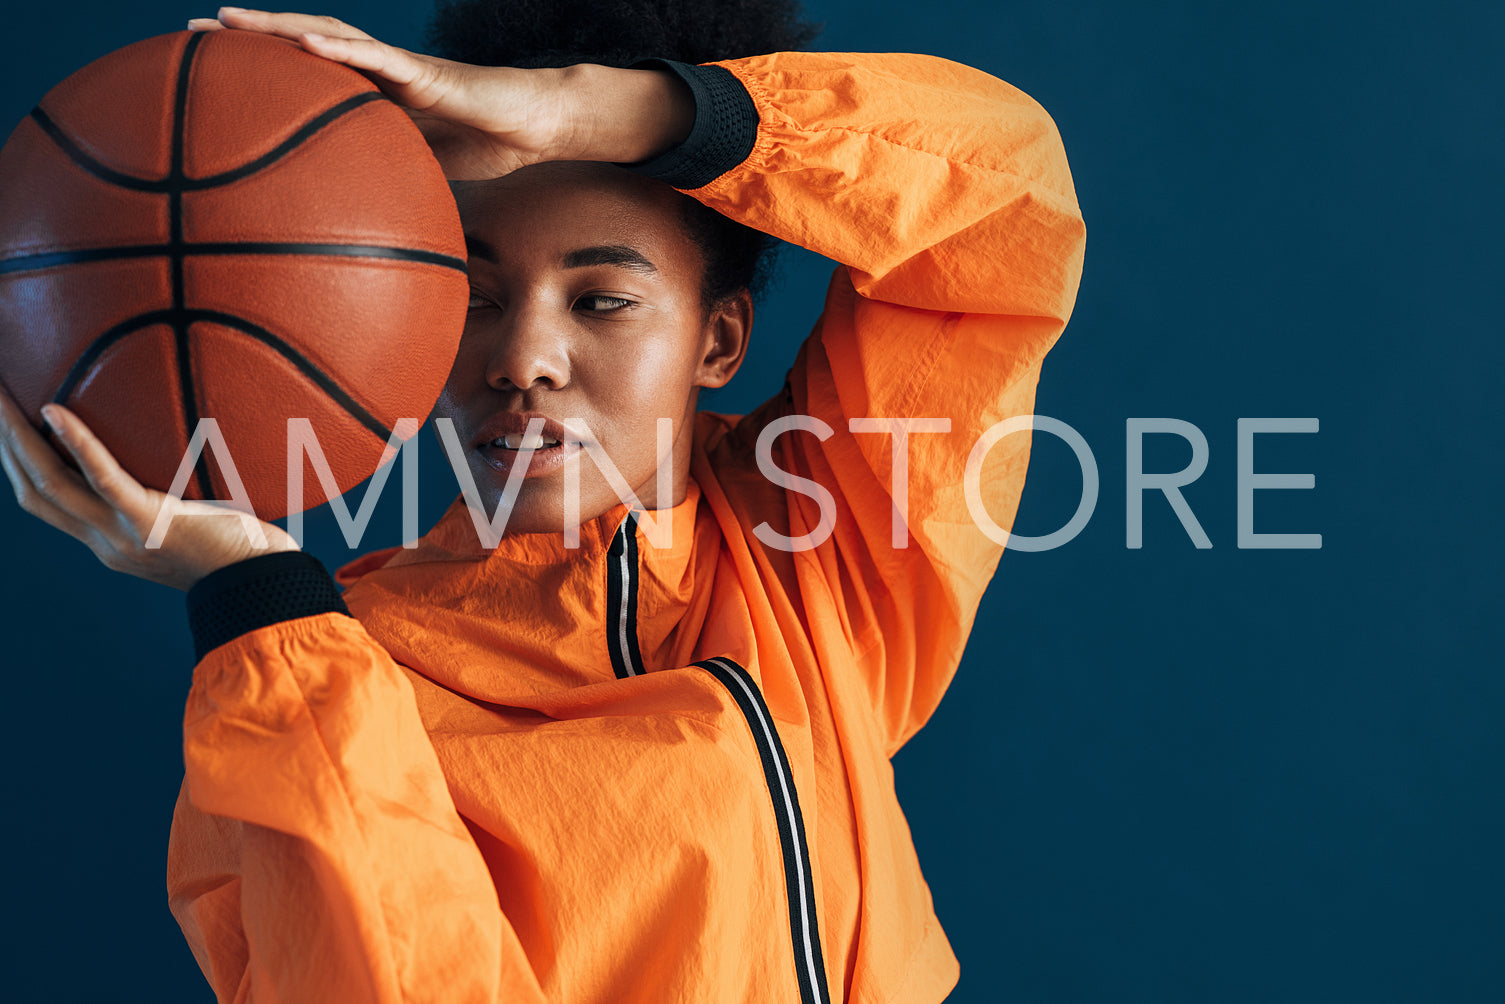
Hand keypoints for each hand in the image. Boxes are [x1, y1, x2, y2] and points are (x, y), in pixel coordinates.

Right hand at [0, 388, 298, 591]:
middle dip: (4, 442)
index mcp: (111, 541)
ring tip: (1, 394)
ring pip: (49, 482)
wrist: (270, 587)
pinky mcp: (150, 524)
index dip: (17, 462)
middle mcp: (106, 542)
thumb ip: (175, 494)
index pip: (46, 500)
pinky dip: (76, 444)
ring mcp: (123, 535)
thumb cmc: (248, 549)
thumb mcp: (195, 521)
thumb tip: (182, 444)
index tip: (7, 425)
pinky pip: (102, 479)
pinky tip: (53, 410)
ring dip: (16, 437)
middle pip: (33, 488)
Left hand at [188, 8, 694, 177]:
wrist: (535, 128)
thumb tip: (356, 256)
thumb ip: (388, 202)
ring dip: (276, 27)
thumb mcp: (424, 183)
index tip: (203, 78)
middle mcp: (374, 76)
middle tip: (187, 38)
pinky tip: (301, 44)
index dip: (255, 75)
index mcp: (369, 99)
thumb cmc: (486, 152)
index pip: (302, 81)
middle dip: (245, 38)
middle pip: (299, 48)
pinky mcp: (425, 72)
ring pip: (328, 37)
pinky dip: (338, 50)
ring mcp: (398, 68)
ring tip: (229, 22)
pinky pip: (377, 57)